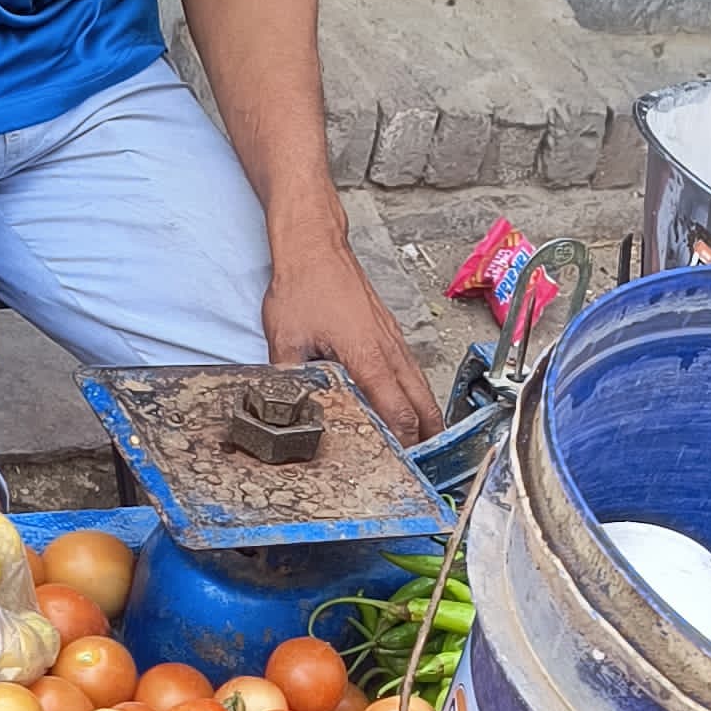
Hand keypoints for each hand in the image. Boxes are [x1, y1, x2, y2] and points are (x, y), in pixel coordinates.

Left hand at [267, 234, 436, 446]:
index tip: (403, 465)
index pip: (396, 411)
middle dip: (427, 436)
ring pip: (419, 386)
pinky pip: (411, 369)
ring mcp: (392, 338)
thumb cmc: (304, 283)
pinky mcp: (387, 330)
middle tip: (426, 464)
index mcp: (368, 356)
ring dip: (425, 414)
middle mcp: (388, 349)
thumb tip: (283, 409)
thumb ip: (289, 379)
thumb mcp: (286, 338)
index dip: (404, 442)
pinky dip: (416, 392)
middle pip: (420, 403)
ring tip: (426, 442)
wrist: (315, 246)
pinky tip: (409, 402)